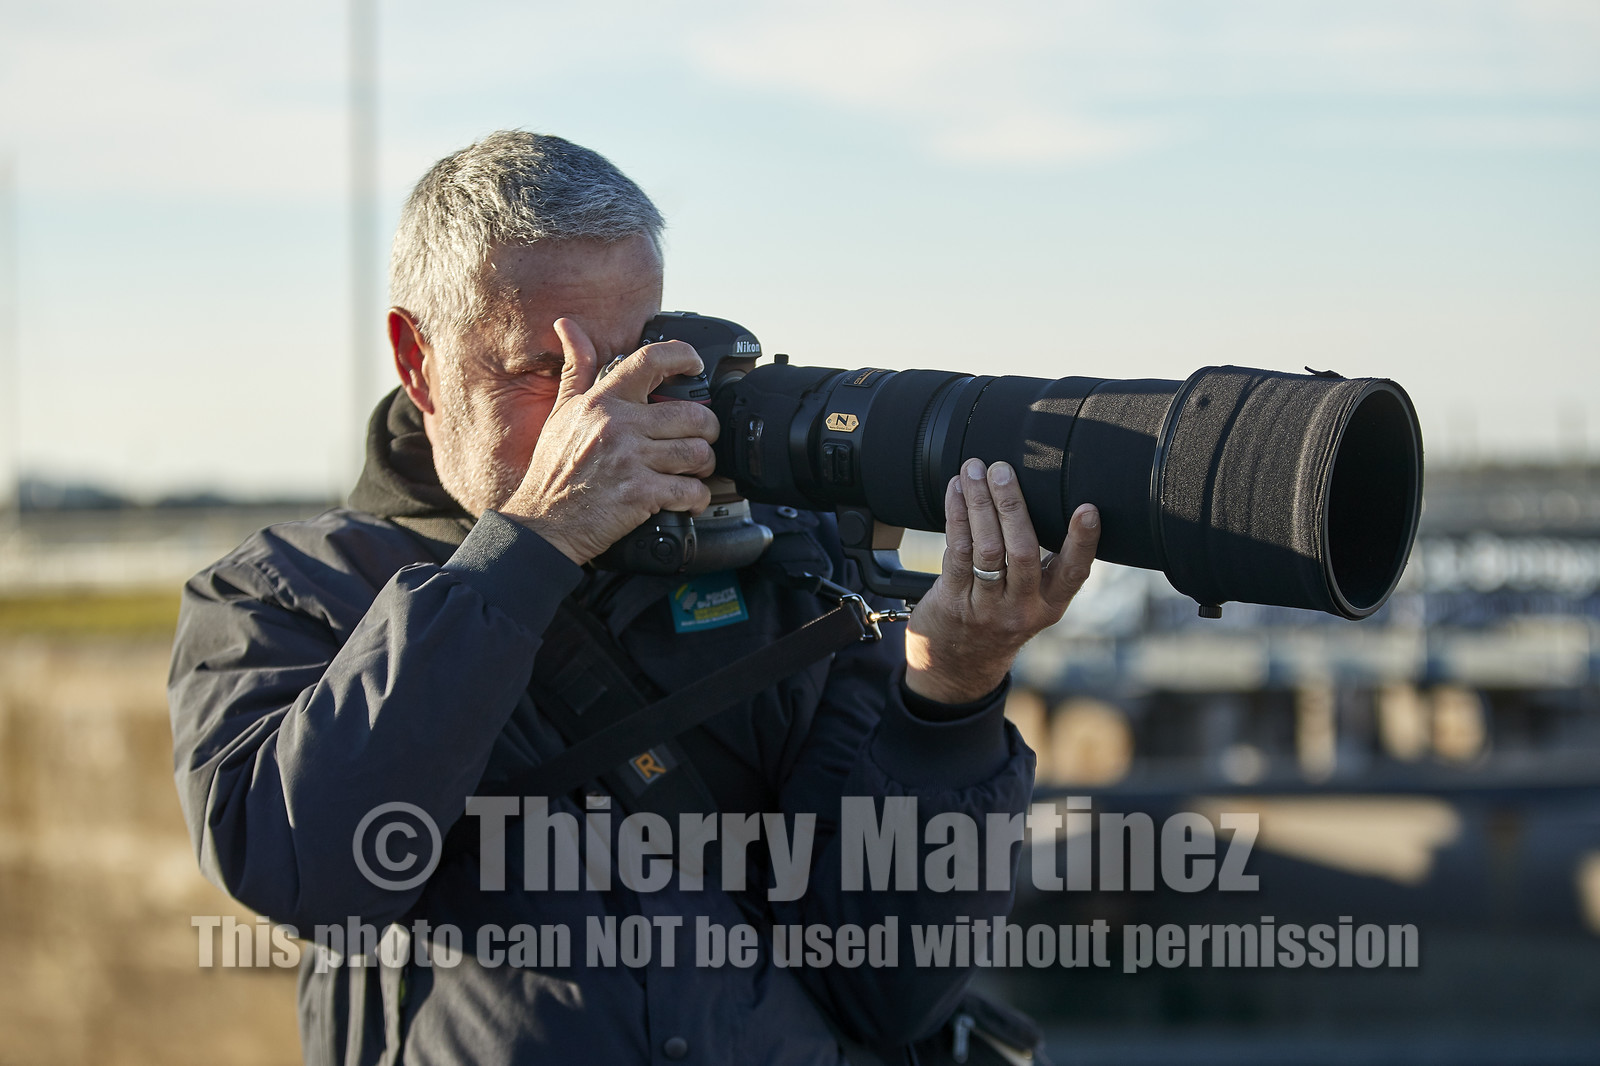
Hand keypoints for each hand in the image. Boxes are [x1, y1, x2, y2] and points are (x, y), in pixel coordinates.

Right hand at [499, 318, 720, 564]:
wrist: (544, 524)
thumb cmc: (553, 471)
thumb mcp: (561, 413)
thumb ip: (576, 369)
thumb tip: (568, 327)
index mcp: (602, 402)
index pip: (650, 360)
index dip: (683, 356)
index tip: (695, 365)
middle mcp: (619, 426)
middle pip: (692, 414)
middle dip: (706, 429)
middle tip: (700, 439)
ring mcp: (631, 460)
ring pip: (697, 453)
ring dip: (704, 465)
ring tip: (693, 471)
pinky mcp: (641, 494)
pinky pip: (691, 490)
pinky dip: (697, 498)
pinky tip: (687, 499)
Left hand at [904, 458, 1099, 704]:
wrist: (958, 664)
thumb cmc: (1000, 616)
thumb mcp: (1033, 601)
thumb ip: (1043, 565)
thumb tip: (1047, 500)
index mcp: (1050, 604)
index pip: (1073, 572)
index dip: (1083, 541)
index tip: (1087, 508)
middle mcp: (1022, 608)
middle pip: (1022, 551)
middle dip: (1012, 505)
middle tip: (1002, 470)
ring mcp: (987, 607)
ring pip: (986, 548)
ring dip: (979, 503)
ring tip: (974, 470)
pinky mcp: (954, 601)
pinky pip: (957, 552)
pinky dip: (956, 517)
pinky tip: (955, 492)